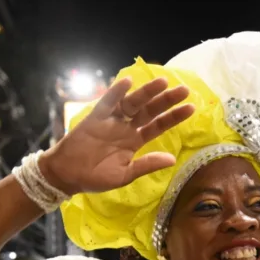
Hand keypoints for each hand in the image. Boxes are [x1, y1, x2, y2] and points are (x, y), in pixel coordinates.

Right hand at [40, 77, 194, 195]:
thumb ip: (146, 165)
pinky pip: (107, 103)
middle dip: (166, 100)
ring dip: (146, 92)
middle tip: (184, 89)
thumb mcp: (125, 175)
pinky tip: (128, 82)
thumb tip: (172, 159)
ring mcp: (110, 121)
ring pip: (132, 103)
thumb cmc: (95, 178)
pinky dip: (116, 92)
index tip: (191, 107)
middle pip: (149, 110)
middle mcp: (125, 128)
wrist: (67, 176)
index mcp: (134, 141)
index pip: (158, 126)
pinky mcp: (94, 118)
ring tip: (162, 82)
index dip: (174, 117)